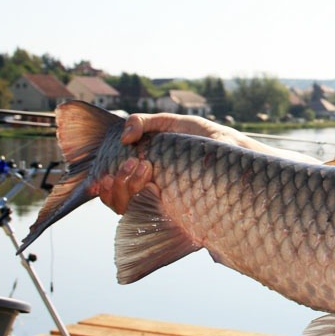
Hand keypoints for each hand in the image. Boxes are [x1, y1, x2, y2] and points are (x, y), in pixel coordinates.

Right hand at [97, 113, 219, 213]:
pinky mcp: (178, 208)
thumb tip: (124, 137)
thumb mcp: (171, 123)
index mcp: (143, 173)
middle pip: (117, 202)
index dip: (103, 188)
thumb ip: (144, 123)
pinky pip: (152, 213)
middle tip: (135, 163)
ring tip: (145, 167)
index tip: (102, 177)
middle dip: (118, 184)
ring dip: (128, 189)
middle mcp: (149, 191)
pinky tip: (152, 181)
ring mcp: (163, 201)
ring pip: (130, 209)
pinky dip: (144, 198)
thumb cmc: (202, 137)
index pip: (114, 190)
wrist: (232, 148)